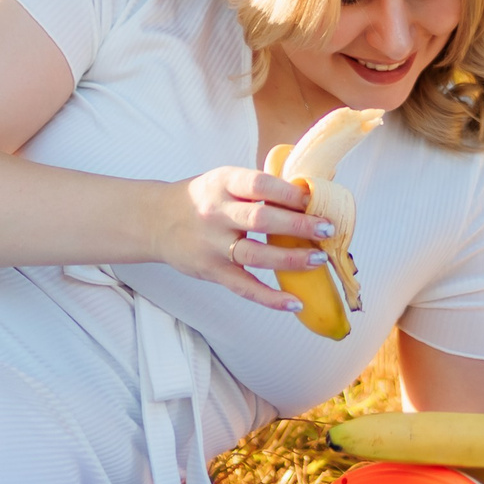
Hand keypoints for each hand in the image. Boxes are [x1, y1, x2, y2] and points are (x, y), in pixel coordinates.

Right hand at [157, 166, 335, 311]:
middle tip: (328, 228)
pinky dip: (270, 298)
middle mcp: (216, 213)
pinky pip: (244, 287)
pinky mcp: (211, 271)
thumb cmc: (202, 198)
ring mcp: (212, 245)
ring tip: (318, 259)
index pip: (258, 185)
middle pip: (261, 219)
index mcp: (222, 183)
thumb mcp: (224, 180)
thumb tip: (311, 193)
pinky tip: (295, 302)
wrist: (155, 221)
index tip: (312, 199)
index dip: (288, 192)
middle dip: (298, 224)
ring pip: (255, 255)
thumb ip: (259, 187)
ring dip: (291, 258)